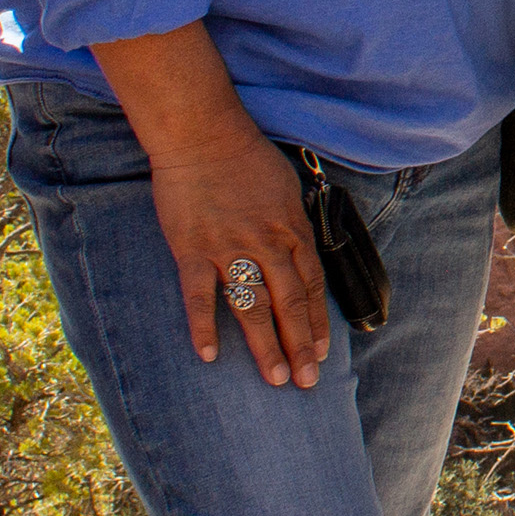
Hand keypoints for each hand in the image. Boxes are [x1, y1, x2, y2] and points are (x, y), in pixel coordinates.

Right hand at [149, 127, 329, 388]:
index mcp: (290, 228)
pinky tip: (210, 355)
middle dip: (300, 344)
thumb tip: (303, 253)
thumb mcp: (286, 188)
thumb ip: (294, 225)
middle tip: (307, 381)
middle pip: (289, 302)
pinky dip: (204, 326)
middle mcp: (266, 242)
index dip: (317, 321)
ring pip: (253, 305)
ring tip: (275, 378)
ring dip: (265, 344)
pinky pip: (200, 295)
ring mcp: (229, 247)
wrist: (202, 134)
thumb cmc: (246, 158)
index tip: (321, 352)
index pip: (311, 284)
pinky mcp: (193, 249)